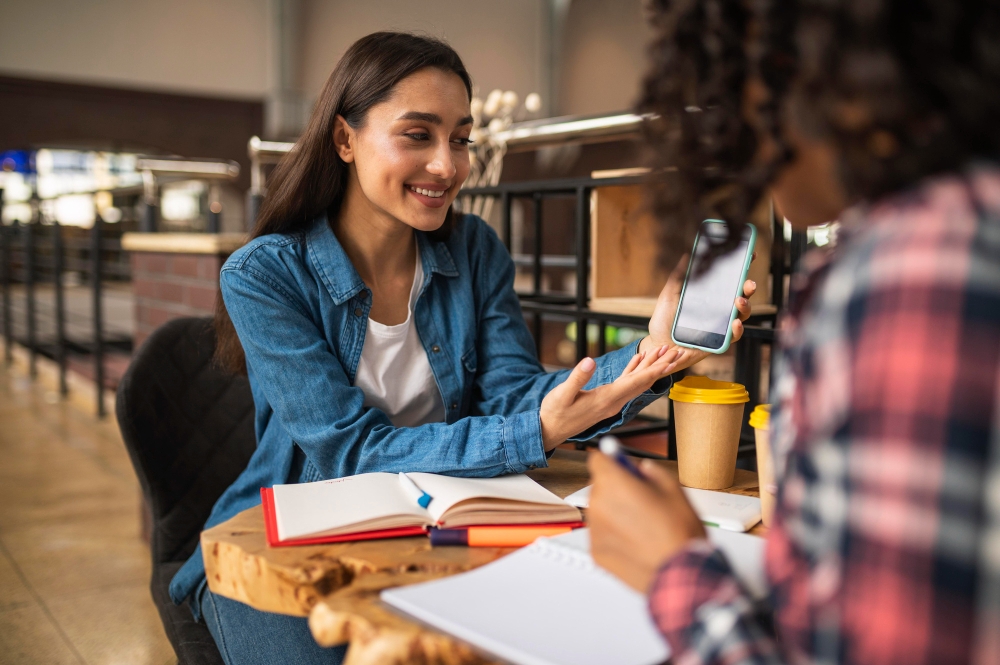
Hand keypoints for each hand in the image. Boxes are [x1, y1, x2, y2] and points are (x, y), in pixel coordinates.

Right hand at [539, 347, 681, 449]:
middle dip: (660, 366)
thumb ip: (577, 378)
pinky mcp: (606, 400)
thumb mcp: (562, 394)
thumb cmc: (555, 412)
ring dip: (650, 367)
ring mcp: (611, 402)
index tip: (669, 360)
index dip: (654, 370)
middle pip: (643, 382)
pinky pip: (626, 383)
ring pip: (637, 382)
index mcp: (606, 399)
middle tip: (676, 350)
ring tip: (662, 351)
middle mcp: (614, 401)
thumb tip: (590, 360)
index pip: (636, 382)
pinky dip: (634, 371)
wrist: (551, 429)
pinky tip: (638, 360)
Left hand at [587, 451, 704, 592]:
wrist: (680, 574)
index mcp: (614, 483)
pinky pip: (601, 534)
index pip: (597, 459)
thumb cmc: (679, 534)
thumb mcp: (674, 490)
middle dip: (616, 488)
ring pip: (600, 511)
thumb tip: (643, 469)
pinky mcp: (596, 552)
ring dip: (614, 512)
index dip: (611, 460)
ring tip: (642, 525)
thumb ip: (653, 472)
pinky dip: (614, 535)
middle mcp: (598, 505)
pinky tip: (637, 542)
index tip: (620, 464)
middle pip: (599, 486)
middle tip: (640, 499)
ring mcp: (595, 531)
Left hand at [639, 254, 756, 372]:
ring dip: (745, 306)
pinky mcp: (719, 342)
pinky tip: (734, 323)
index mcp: (709, 297)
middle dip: (748, 287)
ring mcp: (720, 326)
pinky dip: (737, 329)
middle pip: (741, 296)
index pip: (729, 281)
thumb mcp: (669, 295)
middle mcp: (718, 310)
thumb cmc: (663, 321)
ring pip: (742, 314)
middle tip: (748, 282)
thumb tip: (687, 255)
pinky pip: (734, 336)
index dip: (742, 268)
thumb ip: (678, 277)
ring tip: (738, 300)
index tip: (750, 255)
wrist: (658, 346)